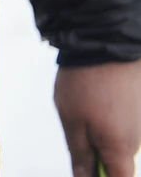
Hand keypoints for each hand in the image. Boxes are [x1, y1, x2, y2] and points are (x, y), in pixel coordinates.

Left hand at [56, 62, 140, 176]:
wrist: (105, 43)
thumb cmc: (85, 82)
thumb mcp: (72, 121)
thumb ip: (80, 155)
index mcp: (120, 148)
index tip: (89, 172)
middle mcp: (136, 140)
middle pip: (118, 162)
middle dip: (97, 155)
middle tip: (77, 130)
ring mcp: (140, 124)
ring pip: (118, 142)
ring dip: (100, 134)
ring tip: (84, 108)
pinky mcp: (138, 109)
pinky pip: (122, 125)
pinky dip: (108, 119)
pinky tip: (95, 99)